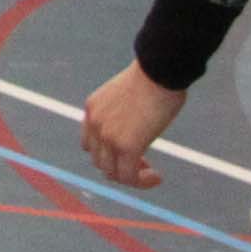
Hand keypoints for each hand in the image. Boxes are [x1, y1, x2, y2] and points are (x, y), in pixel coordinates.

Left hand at [81, 64, 184, 186]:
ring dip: (131, 177)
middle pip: (99, 161)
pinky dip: (142, 182)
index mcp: (93, 108)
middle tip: (144, 164)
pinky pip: (129, 177)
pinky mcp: (126, 146)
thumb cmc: (155, 76)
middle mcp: (95, 123)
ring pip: (112, 173)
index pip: (90, 143)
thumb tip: (138, 127)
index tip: (131, 152)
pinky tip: (157, 178)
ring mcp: (108, 136)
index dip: (108, 154)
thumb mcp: (128, 95)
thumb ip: (124, 112)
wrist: (160, 69)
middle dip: (120, 167)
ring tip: (150, 173)